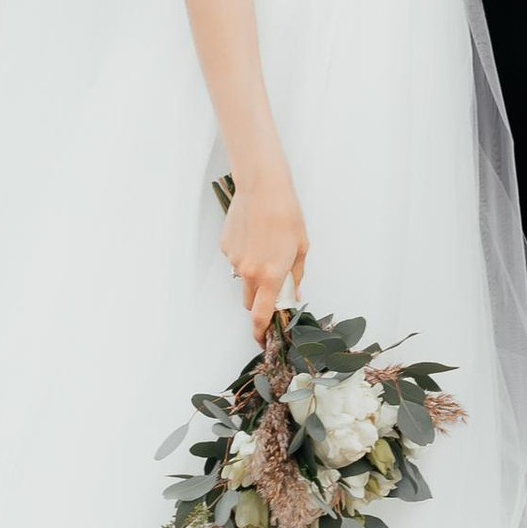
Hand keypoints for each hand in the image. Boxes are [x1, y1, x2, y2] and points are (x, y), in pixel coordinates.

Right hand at [222, 173, 307, 333]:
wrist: (263, 187)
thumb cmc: (287, 215)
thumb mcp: (301, 248)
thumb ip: (295, 277)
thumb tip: (292, 294)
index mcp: (270, 276)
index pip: (260, 315)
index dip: (259, 332)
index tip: (261, 339)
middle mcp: (248, 272)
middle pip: (249, 301)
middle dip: (259, 299)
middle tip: (273, 282)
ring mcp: (234, 260)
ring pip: (242, 280)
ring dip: (252, 276)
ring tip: (265, 248)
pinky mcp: (225, 247)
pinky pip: (235, 261)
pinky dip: (244, 256)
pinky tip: (254, 237)